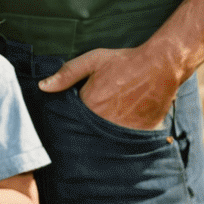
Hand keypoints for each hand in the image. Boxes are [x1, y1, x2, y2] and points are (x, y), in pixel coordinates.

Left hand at [38, 46, 177, 131]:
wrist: (160, 67)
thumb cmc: (124, 62)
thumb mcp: (92, 61)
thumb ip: (66, 74)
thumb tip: (43, 87)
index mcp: (89, 104)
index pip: (72, 121)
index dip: (72, 119)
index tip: (73, 117)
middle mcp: (104, 121)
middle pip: (88, 132)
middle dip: (87, 130)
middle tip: (92, 122)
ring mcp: (123, 129)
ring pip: (106, 140)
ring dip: (104, 135)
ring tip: (110, 123)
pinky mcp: (140, 134)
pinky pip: (126, 142)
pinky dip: (123, 138)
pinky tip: (124, 125)